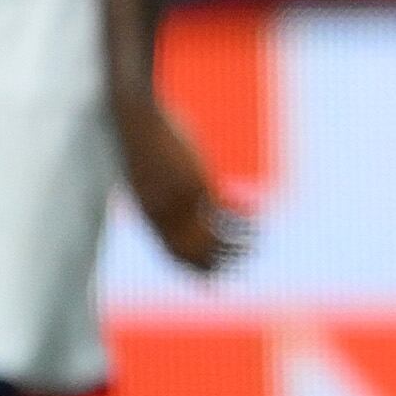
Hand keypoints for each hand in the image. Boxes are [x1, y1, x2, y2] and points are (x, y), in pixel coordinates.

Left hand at [116, 84, 247, 274]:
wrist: (137, 117)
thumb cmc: (141, 139)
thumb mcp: (147, 172)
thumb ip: (158, 191)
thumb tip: (177, 195)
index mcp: (149, 214)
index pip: (173, 254)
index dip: (194, 269)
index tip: (212, 279)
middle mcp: (164, 215)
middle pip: (195, 252)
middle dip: (219, 263)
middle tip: (241, 265)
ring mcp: (180, 201)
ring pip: (214, 236)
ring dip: (238, 244)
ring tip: (257, 242)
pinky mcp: (197, 184)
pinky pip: (225, 211)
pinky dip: (243, 217)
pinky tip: (257, 214)